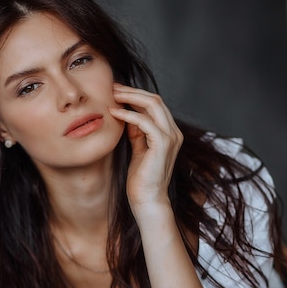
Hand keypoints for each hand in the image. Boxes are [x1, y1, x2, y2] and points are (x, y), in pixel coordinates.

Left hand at [109, 84, 182, 212]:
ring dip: (130, 97)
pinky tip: (114, 113)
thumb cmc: (141, 179)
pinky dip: (128, 114)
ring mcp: (170, 138)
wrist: (147, 200)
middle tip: (112, 87)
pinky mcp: (162, 144)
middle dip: (132, 91)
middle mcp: (174, 133)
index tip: (116, 91)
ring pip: (153, 104)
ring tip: (112, 95)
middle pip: (155, 100)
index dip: (136, 95)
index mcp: (170, 133)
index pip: (155, 105)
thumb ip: (137, 133)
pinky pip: (145, 121)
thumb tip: (127, 115)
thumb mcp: (138, 150)